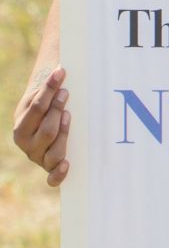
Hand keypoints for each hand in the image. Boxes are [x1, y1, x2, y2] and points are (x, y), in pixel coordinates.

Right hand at [13, 66, 70, 185]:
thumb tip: (61, 70)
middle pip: (47, 131)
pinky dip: (58, 174)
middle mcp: (27, 146)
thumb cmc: (43, 107)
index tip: (61, 74)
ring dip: (64, 133)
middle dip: (57, 110)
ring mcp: (39, 158)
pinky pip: (52, 178)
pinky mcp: (50, 168)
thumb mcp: (38, 97)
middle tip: (66, 94)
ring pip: (54, 151)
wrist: (41, 122)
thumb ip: (47, 89)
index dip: (49, 91)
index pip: (37, 109)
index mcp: (21, 128)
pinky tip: (67, 164)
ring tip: (68, 116)